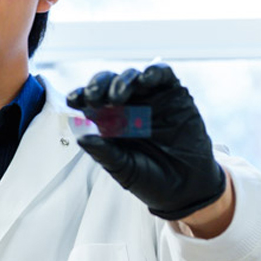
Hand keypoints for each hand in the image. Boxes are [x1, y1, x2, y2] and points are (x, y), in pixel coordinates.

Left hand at [66, 64, 227, 220]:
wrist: (187, 187)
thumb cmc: (151, 179)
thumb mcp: (123, 169)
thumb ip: (104, 153)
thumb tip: (81, 138)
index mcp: (109, 121)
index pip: (90, 102)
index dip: (80, 96)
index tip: (73, 100)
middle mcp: (127, 106)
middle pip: (108, 84)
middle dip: (98, 86)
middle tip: (94, 96)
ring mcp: (150, 98)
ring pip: (132, 76)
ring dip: (122, 81)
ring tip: (118, 96)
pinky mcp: (173, 93)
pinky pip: (162, 74)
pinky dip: (153, 72)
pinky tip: (145, 79)